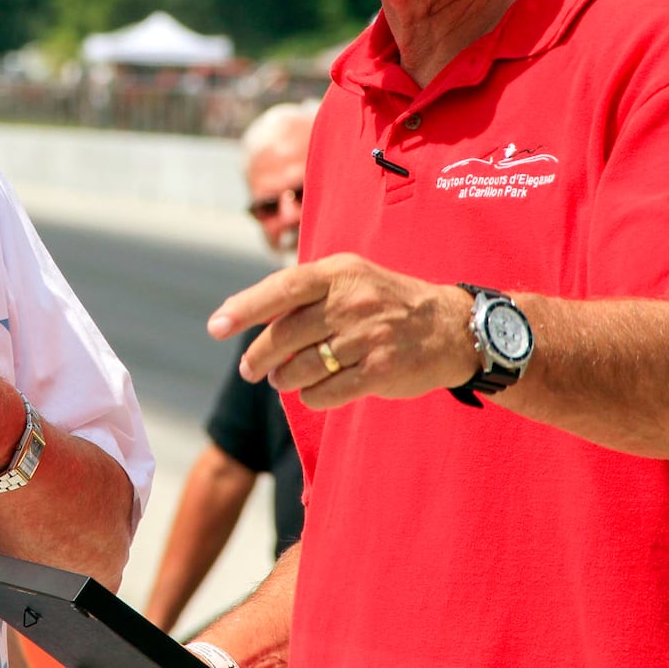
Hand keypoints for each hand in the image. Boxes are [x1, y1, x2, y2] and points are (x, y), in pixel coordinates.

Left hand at [207, 253, 475, 408]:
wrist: (452, 327)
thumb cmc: (386, 302)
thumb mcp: (350, 279)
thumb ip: (305, 293)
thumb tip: (247, 314)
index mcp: (340, 272)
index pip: (283, 287)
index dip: (245, 307)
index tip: (216, 327)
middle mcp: (353, 301)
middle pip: (286, 334)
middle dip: (258, 356)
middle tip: (249, 369)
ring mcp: (368, 336)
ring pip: (303, 366)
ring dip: (284, 378)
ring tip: (283, 379)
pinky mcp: (381, 370)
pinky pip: (328, 391)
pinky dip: (312, 396)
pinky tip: (313, 392)